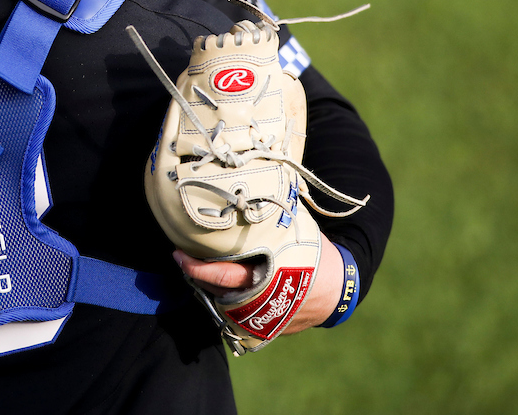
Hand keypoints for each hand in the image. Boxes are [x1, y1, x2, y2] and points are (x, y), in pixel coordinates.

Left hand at [174, 234, 343, 334]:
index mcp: (267, 276)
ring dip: (207, 287)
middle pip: (215, 291)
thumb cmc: (316, 254)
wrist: (339, 289)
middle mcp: (260, 301)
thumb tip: (249, 189)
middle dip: (194, 274)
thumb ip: (270, 223)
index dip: (195, 265)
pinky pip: (236, 314)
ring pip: (221, 305)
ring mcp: (261, 317)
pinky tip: (217, 283)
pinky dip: (225, 299)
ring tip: (195, 267)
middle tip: (180, 257)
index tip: (178, 252)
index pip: (222, 274)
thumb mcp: (294, 232)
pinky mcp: (265, 327)